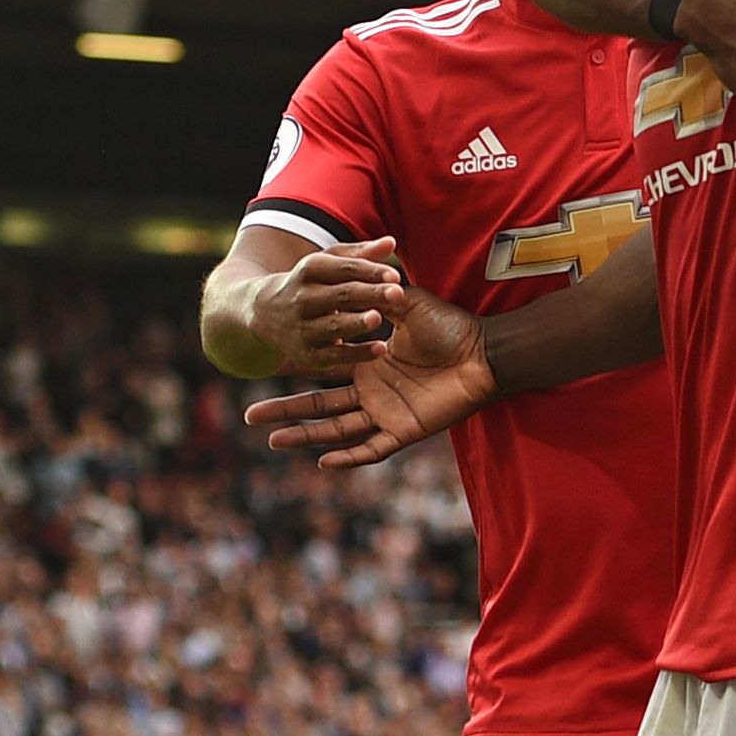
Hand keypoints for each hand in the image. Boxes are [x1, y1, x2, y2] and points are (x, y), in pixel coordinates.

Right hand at [243, 285, 496, 468]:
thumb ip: (377, 295)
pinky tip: (323, 461)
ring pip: (337, 430)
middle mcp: (373, 392)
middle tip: (249, 417)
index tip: (263, 372)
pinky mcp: (406, 431)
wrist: (486, 352)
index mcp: (369, 365)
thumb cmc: (451, 328)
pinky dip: (349, 457)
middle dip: (285, 412)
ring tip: (272, 440)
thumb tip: (352, 274)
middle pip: (319, 407)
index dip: (294, 377)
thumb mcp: (406, 305)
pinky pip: (373, 449)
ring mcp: (387, 414)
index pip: (323, 374)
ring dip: (306, 436)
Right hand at [248, 238, 407, 376]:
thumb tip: (391, 242)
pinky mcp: (307, 355)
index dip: (369, 271)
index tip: (395, 275)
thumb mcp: (328, 263)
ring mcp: (303, 329)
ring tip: (377, 317)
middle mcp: (303, 299)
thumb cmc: (311, 283)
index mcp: (310, 270)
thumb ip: (361, 255)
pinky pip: (334, 355)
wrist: (264, 314)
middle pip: (341, 295)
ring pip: (333, 326)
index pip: (343, 269)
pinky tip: (380, 349)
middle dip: (369, 294)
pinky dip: (357, 354)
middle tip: (397, 293)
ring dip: (356, 323)